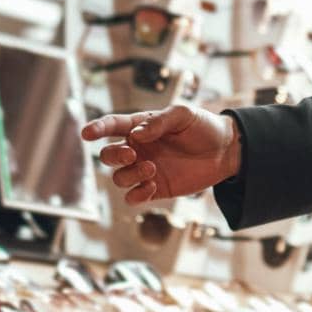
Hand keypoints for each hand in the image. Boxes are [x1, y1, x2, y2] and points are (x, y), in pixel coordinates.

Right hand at [81, 104, 241, 204]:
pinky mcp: (155, 189)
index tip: (86, 133)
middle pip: (108, 155)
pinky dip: (136, 194)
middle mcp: (138, 149)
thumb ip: (159, 122)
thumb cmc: (203, 127)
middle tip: (132, 153)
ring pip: (119, 178)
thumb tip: (136, 134)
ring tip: (152, 169)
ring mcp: (144, 169)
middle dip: (113, 155)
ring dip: (130, 175)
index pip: (113, 126)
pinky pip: (133, 197)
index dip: (98, 128)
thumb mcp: (184, 115)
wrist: (225, 151)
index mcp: (141, 126)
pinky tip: (151, 186)